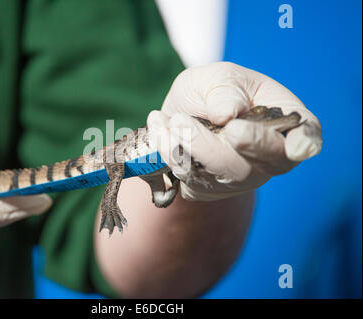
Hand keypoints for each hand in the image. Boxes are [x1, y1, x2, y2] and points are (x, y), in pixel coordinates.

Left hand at [147, 62, 321, 200]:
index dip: (304, 143)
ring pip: (216, 178)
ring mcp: (238, 179)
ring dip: (180, 146)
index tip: (297, 146)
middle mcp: (266, 158)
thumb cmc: (211, 91)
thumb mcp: (218, 77)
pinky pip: (190, 181)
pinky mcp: (209, 189)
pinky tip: (160, 130)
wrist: (184, 112)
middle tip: (182, 121)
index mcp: (282, 123)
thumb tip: (229, 113)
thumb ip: (225, 90)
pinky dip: (168, 154)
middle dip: (211, 147)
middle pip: (250, 167)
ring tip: (165, 119)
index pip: (305, 137)